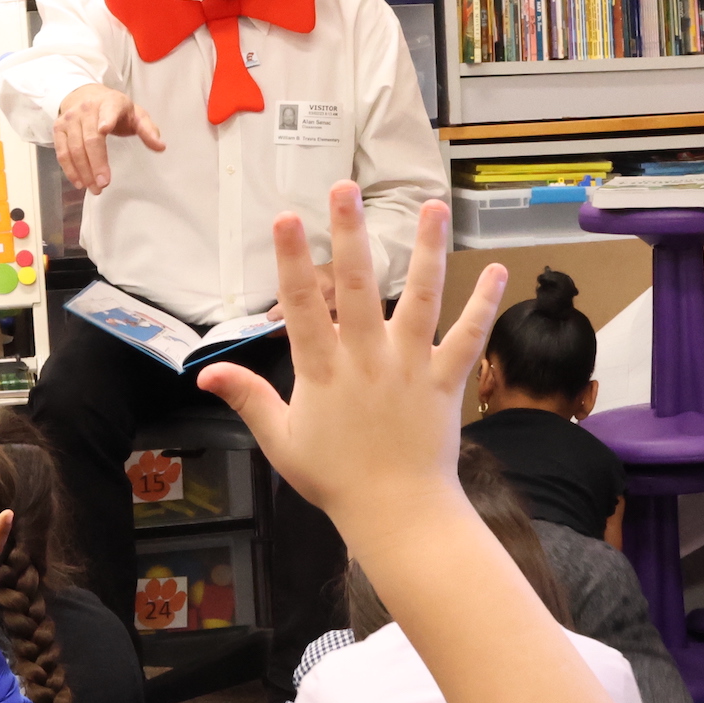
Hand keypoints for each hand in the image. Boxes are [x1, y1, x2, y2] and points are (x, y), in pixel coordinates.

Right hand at [55, 84, 165, 194]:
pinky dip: (69, 169)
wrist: (85, 95)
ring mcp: (70, 118)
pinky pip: (62, 151)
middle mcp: (87, 109)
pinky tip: (79, 182)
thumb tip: (160, 147)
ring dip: (83, 171)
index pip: (108, 110)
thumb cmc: (114, 109)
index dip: (107, 119)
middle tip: (104, 183)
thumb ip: (148, 130)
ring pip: (75, 148)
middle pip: (90, 139)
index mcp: (110, 102)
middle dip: (96, 163)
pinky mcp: (59, 128)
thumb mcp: (135, 114)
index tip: (105, 130)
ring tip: (94, 188)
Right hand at [202, 182, 502, 534]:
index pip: (301, 307)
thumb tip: (206, 374)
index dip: (291, 261)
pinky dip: (484, 305)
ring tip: (431, 206)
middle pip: (357, 288)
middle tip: (345, 190)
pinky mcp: (445, 380)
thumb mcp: (281, 440)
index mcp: (323, 371)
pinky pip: (468, 337)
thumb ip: (248, 398)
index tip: (284, 219)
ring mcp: (409, 366)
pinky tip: (497, 270)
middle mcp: (366, 359)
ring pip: (420, 298)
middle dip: (349, 235)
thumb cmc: (336, 479)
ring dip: (427, 250)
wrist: (396, 512)